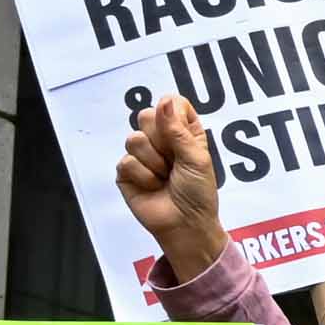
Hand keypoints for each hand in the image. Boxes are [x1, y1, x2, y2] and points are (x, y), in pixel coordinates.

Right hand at [113, 95, 225, 277]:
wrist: (185, 224)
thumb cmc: (198, 192)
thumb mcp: (196, 158)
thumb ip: (178, 129)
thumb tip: (163, 100)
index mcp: (184, 131)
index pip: (172, 103)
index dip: (173, 114)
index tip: (181, 133)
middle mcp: (161, 139)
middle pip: (146, 115)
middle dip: (162, 140)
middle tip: (174, 160)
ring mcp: (142, 154)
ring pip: (134, 138)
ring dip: (155, 162)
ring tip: (165, 177)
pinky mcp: (126, 171)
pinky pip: (126, 161)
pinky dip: (144, 177)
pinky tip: (153, 186)